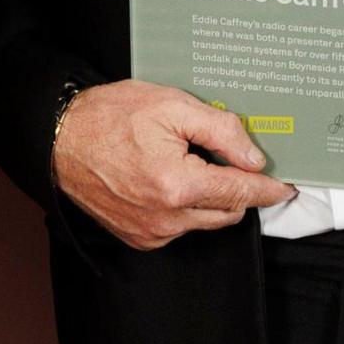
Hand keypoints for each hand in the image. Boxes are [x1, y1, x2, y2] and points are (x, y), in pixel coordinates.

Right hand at [51, 80, 293, 249]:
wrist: (59, 139)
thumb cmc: (108, 117)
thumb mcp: (170, 105)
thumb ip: (220, 130)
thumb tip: (253, 157)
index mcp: (179, 185)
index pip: (241, 192)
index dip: (268, 189)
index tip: (285, 187)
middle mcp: (167, 218)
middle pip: (228, 212)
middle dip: (237, 190)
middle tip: (230, 161)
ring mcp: (151, 232)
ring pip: (203, 221)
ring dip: (208, 199)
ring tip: (188, 164)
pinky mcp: (138, 238)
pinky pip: (178, 228)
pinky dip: (182, 209)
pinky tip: (165, 180)